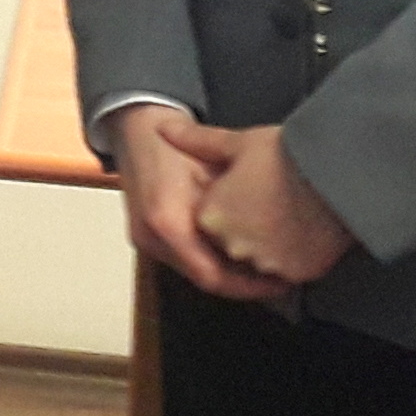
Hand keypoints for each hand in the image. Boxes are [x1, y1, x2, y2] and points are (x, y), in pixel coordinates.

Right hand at [110, 105, 286, 301]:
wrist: (136, 129)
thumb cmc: (173, 140)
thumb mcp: (214, 164)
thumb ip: (237, 202)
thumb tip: (276, 233)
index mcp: (167, 221)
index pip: (211, 275)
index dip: (248, 286)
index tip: (279, 284)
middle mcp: (151, 238)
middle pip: (204, 279)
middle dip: (243, 285)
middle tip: (279, 280)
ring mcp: (145, 240)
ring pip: (195, 271)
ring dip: (228, 274)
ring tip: (264, 269)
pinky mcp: (147, 237)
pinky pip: (185, 259)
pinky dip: (211, 260)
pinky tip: (235, 253)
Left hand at [194, 123, 356, 287]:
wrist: (339, 174)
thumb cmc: (287, 155)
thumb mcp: (237, 142)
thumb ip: (196, 141)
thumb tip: (162, 128)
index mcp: (211, 218)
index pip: (207, 220)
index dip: (224, 203)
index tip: (240, 192)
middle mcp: (233, 246)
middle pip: (230, 242)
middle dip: (243, 227)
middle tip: (268, 202)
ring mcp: (266, 264)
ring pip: (258, 259)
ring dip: (266, 244)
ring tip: (288, 215)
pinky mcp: (297, 274)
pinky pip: (286, 270)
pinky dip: (290, 256)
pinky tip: (303, 231)